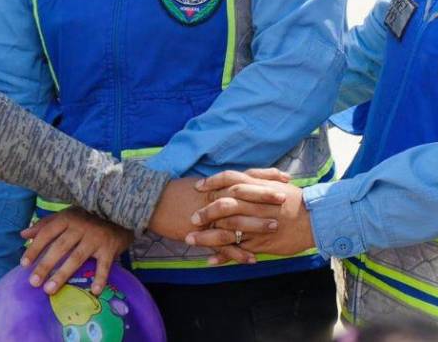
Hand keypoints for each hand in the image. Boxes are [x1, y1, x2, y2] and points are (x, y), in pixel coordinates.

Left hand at [19, 208, 131, 294]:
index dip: (35, 248)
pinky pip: (104, 265)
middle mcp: (80, 227)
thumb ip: (45, 224)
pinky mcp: (109, 248)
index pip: (47, 233)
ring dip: (62, 274)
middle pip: (60, 247)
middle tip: (33, 282)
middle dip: (45, 265)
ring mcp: (95, 238)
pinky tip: (94, 291)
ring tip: (50, 290)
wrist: (120, 213)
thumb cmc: (88, 217)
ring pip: (76, 257)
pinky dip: (100, 278)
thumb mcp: (66, 215)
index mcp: (67, 218)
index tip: (23, 264)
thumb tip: (23, 234)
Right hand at [147, 169, 289, 265]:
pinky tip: (252, 259)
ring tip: (274, 228)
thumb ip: (220, 184)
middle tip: (284, 200)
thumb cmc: (176, 192)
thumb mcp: (200, 184)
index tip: (285, 177)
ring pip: (236, 221)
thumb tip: (238, 182)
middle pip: (244, 196)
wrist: (152, 203)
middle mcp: (215, 198)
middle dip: (265, 197)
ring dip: (256, 225)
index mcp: (217, 184)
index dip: (266, 177)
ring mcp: (209, 217)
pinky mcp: (201, 234)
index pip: (245, 177)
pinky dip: (237, 253)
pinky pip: (222, 245)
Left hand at [185, 171, 315, 260]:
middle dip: (205, 211)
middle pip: (223, 205)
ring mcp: (257, 225)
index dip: (212, 182)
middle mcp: (255, 205)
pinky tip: (210, 260)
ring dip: (207, 236)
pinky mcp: (261, 243)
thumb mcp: (276, 184)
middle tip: (191, 218)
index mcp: (257, 188)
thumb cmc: (296, 201)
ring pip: (227, 230)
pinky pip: (239, 251)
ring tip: (191, 240)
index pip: (229, 180)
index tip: (198, 187)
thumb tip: (241, 175)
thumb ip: (258, 178)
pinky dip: (224, 256)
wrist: (315, 219)